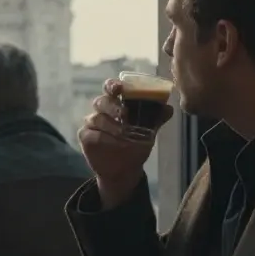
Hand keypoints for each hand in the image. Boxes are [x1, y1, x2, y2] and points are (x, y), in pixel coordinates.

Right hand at [77, 79, 174, 208]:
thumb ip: (156, 119)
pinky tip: (113, 143)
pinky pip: (92, 134)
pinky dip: (103, 138)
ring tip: (123, 134)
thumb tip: (168, 109)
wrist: (125, 169)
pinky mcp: (86, 137)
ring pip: (97, 118)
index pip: (111, 87)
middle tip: (124, 114)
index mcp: (116, 102)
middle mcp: (102, 110)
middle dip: (113, 107)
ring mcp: (92, 123)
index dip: (113, 85)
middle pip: (101, 101)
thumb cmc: (135, 145)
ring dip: (111, 126)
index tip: (119, 88)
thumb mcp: (148, 132)